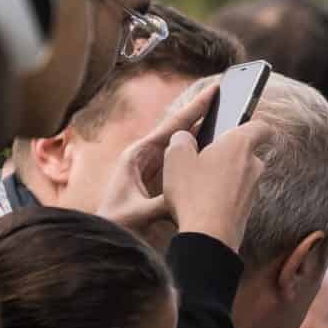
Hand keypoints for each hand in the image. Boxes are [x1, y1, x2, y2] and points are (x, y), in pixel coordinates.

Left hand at [93, 74, 218, 244]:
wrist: (104, 235)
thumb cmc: (116, 224)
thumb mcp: (139, 214)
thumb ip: (162, 203)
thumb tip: (186, 195)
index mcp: (137, 156)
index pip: (172, 126)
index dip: (194, 108)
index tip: (213, 91)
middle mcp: (145, 156)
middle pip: (179, 128)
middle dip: (200, 112)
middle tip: (222, 96)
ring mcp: (152, 167)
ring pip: (182, 144)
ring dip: (201, 132)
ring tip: (223, 119)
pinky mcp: (158, 179)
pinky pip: (182, 162)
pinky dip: (197, 153)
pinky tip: (212, 149)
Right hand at [158, 122, 268, 252]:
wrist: (209, 238)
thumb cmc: (194, 193)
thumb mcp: (176, 157)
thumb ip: (181, 140)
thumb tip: (185, 139)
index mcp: (240, 145)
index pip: (261, 127)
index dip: (254, 123)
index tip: (245, 124)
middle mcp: (253, 167)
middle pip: (246, 152)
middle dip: (227, 153)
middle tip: (202, 156)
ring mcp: (253, 191)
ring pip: (240, 175)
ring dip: (224, 175)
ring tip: (197, 183)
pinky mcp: (247, 211)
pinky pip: (235, 195)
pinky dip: (223, 195)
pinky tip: (203, 202)